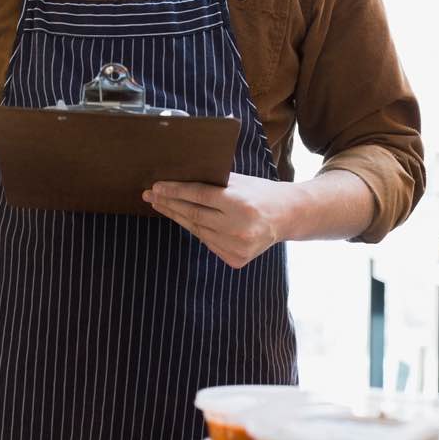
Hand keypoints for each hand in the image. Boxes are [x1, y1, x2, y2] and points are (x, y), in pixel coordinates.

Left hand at [144, 173, 299, 268]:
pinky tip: (183, 220)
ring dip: (177, 217)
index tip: (156, 187)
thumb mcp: (240, 182)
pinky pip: (208, 243)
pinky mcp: (236, 259)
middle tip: (150, 196)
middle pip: (193, 215)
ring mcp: (237, 247)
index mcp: (240, 204)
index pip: (199, 196)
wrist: (288, 216)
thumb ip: (213, 182)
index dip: (175, 191)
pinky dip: (196, 231)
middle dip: (169, 204)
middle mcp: (238, 228)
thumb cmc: (261, 193)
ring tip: (161, 206)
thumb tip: (178, 180)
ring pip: (197, 231)